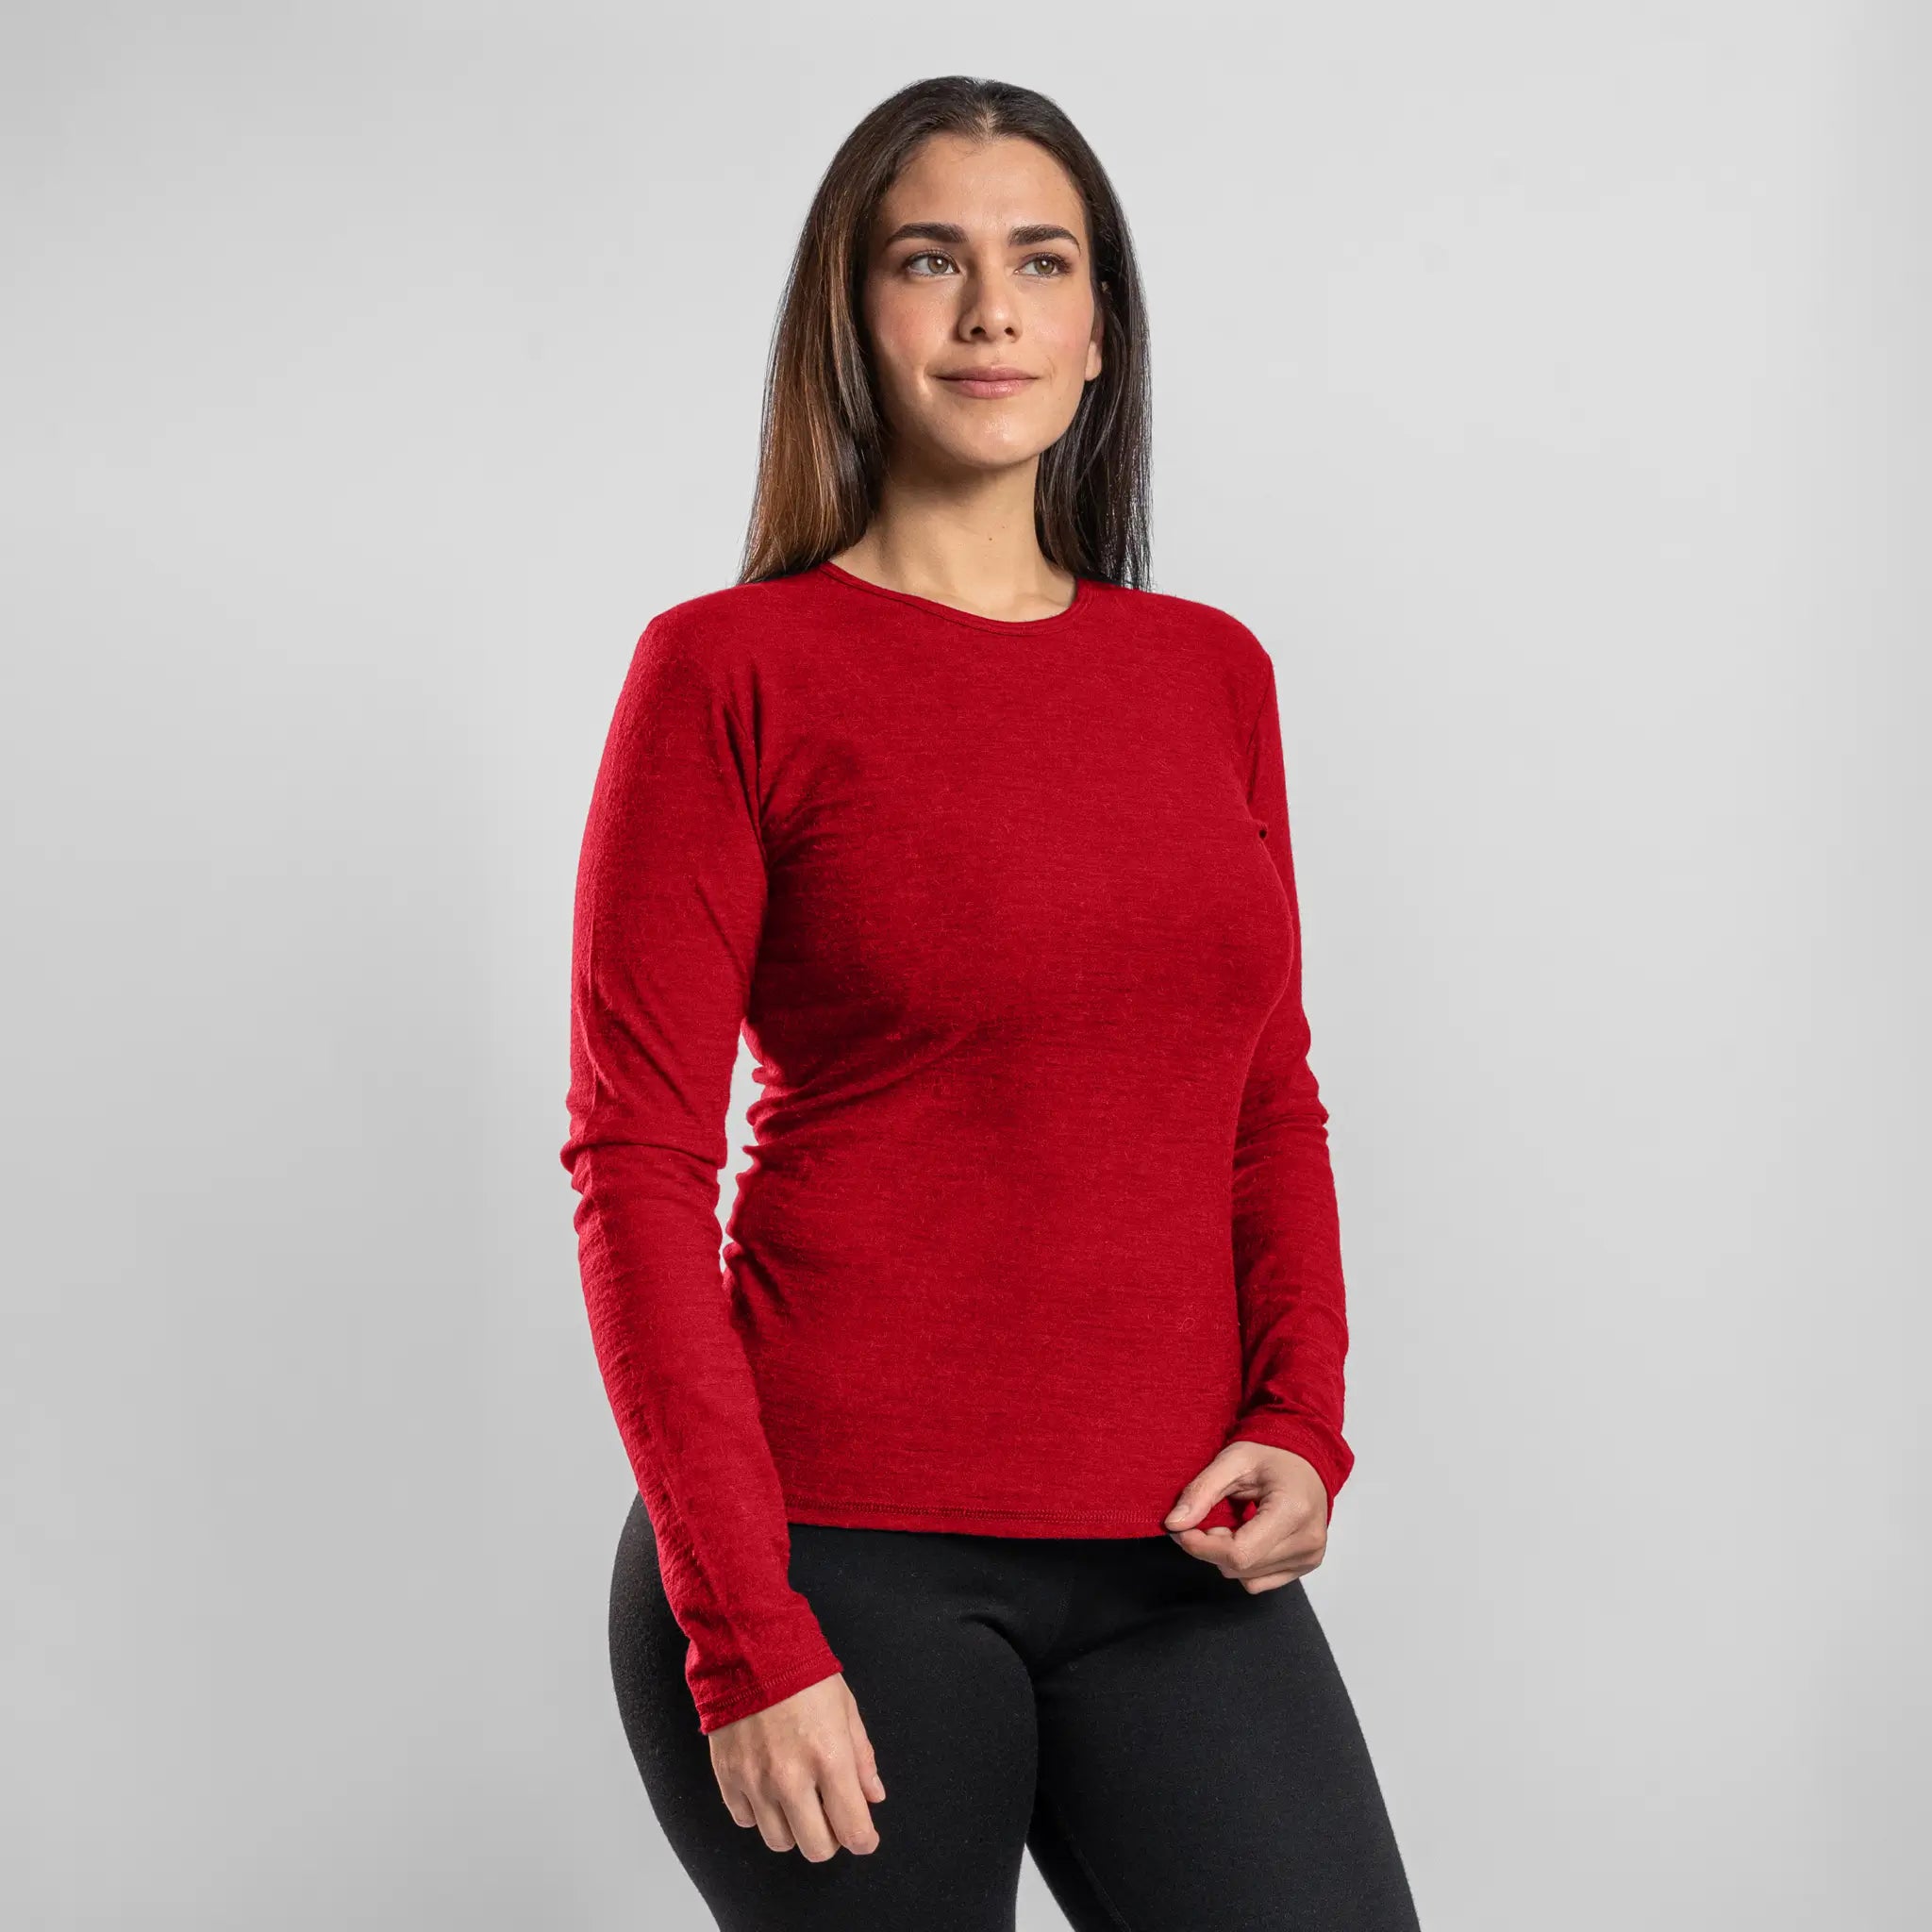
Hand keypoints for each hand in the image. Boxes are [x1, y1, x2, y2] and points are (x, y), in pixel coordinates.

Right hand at [709, 1672, 886, 1859]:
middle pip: (816, 1848)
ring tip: (799, 1801)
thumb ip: (862, 1758)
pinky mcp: (728, 1777)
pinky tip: (768, 1790)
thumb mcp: (846, 1708)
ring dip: (794, 1829)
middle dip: (831, 1839)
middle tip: (831, 1816)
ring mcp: (755, 1781)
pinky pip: (746, 1821)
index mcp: (829, 1758)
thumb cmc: (803, 1673)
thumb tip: (873, 1796)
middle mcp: (791, 1778)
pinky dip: (760, 1814)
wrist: (750, 1648)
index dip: (864, 1840)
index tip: (864, 1836)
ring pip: (780, 1842)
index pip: (852, 1829)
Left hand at [1163, 1440, 1327, 1591]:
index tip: (1180, 1530)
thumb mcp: (1232, 1460)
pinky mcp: (1307, 1565)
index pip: (1239, 1553)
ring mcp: (1310, 1556)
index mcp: (1292, 1511)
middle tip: (1205, 1519)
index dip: (1201, 1547)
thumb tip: (1174, 1524)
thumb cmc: (1271, 1456)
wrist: (1306, 1460)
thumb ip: (1201, 1491)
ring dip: (1225, 1556)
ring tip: (1230, 1524)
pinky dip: (1243, 1565)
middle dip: (1210, 1548)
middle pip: (1241, 1567)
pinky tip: (1246, 1537)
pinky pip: (1259, 1582)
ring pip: (1246, 1578)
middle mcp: (1307, 1540)